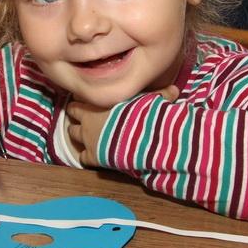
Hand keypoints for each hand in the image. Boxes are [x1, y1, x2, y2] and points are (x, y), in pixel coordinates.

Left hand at [65, 85, 179, 167]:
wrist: (141, 139)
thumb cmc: (145, 116)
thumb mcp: (153, 101)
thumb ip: (160, 95)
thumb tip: (175, 90)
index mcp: (100, 101)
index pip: (82, 94)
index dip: (86, 96)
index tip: (90, 98)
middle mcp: (88, 117)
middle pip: (72, 111)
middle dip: (76, 113)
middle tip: (83, 114)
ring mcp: (88, 137)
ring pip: (72, 132)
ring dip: (77, 133)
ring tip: (85, 134)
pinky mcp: (92, 155)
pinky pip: (82, 158)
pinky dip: (86, 157)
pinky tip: (92, 157)